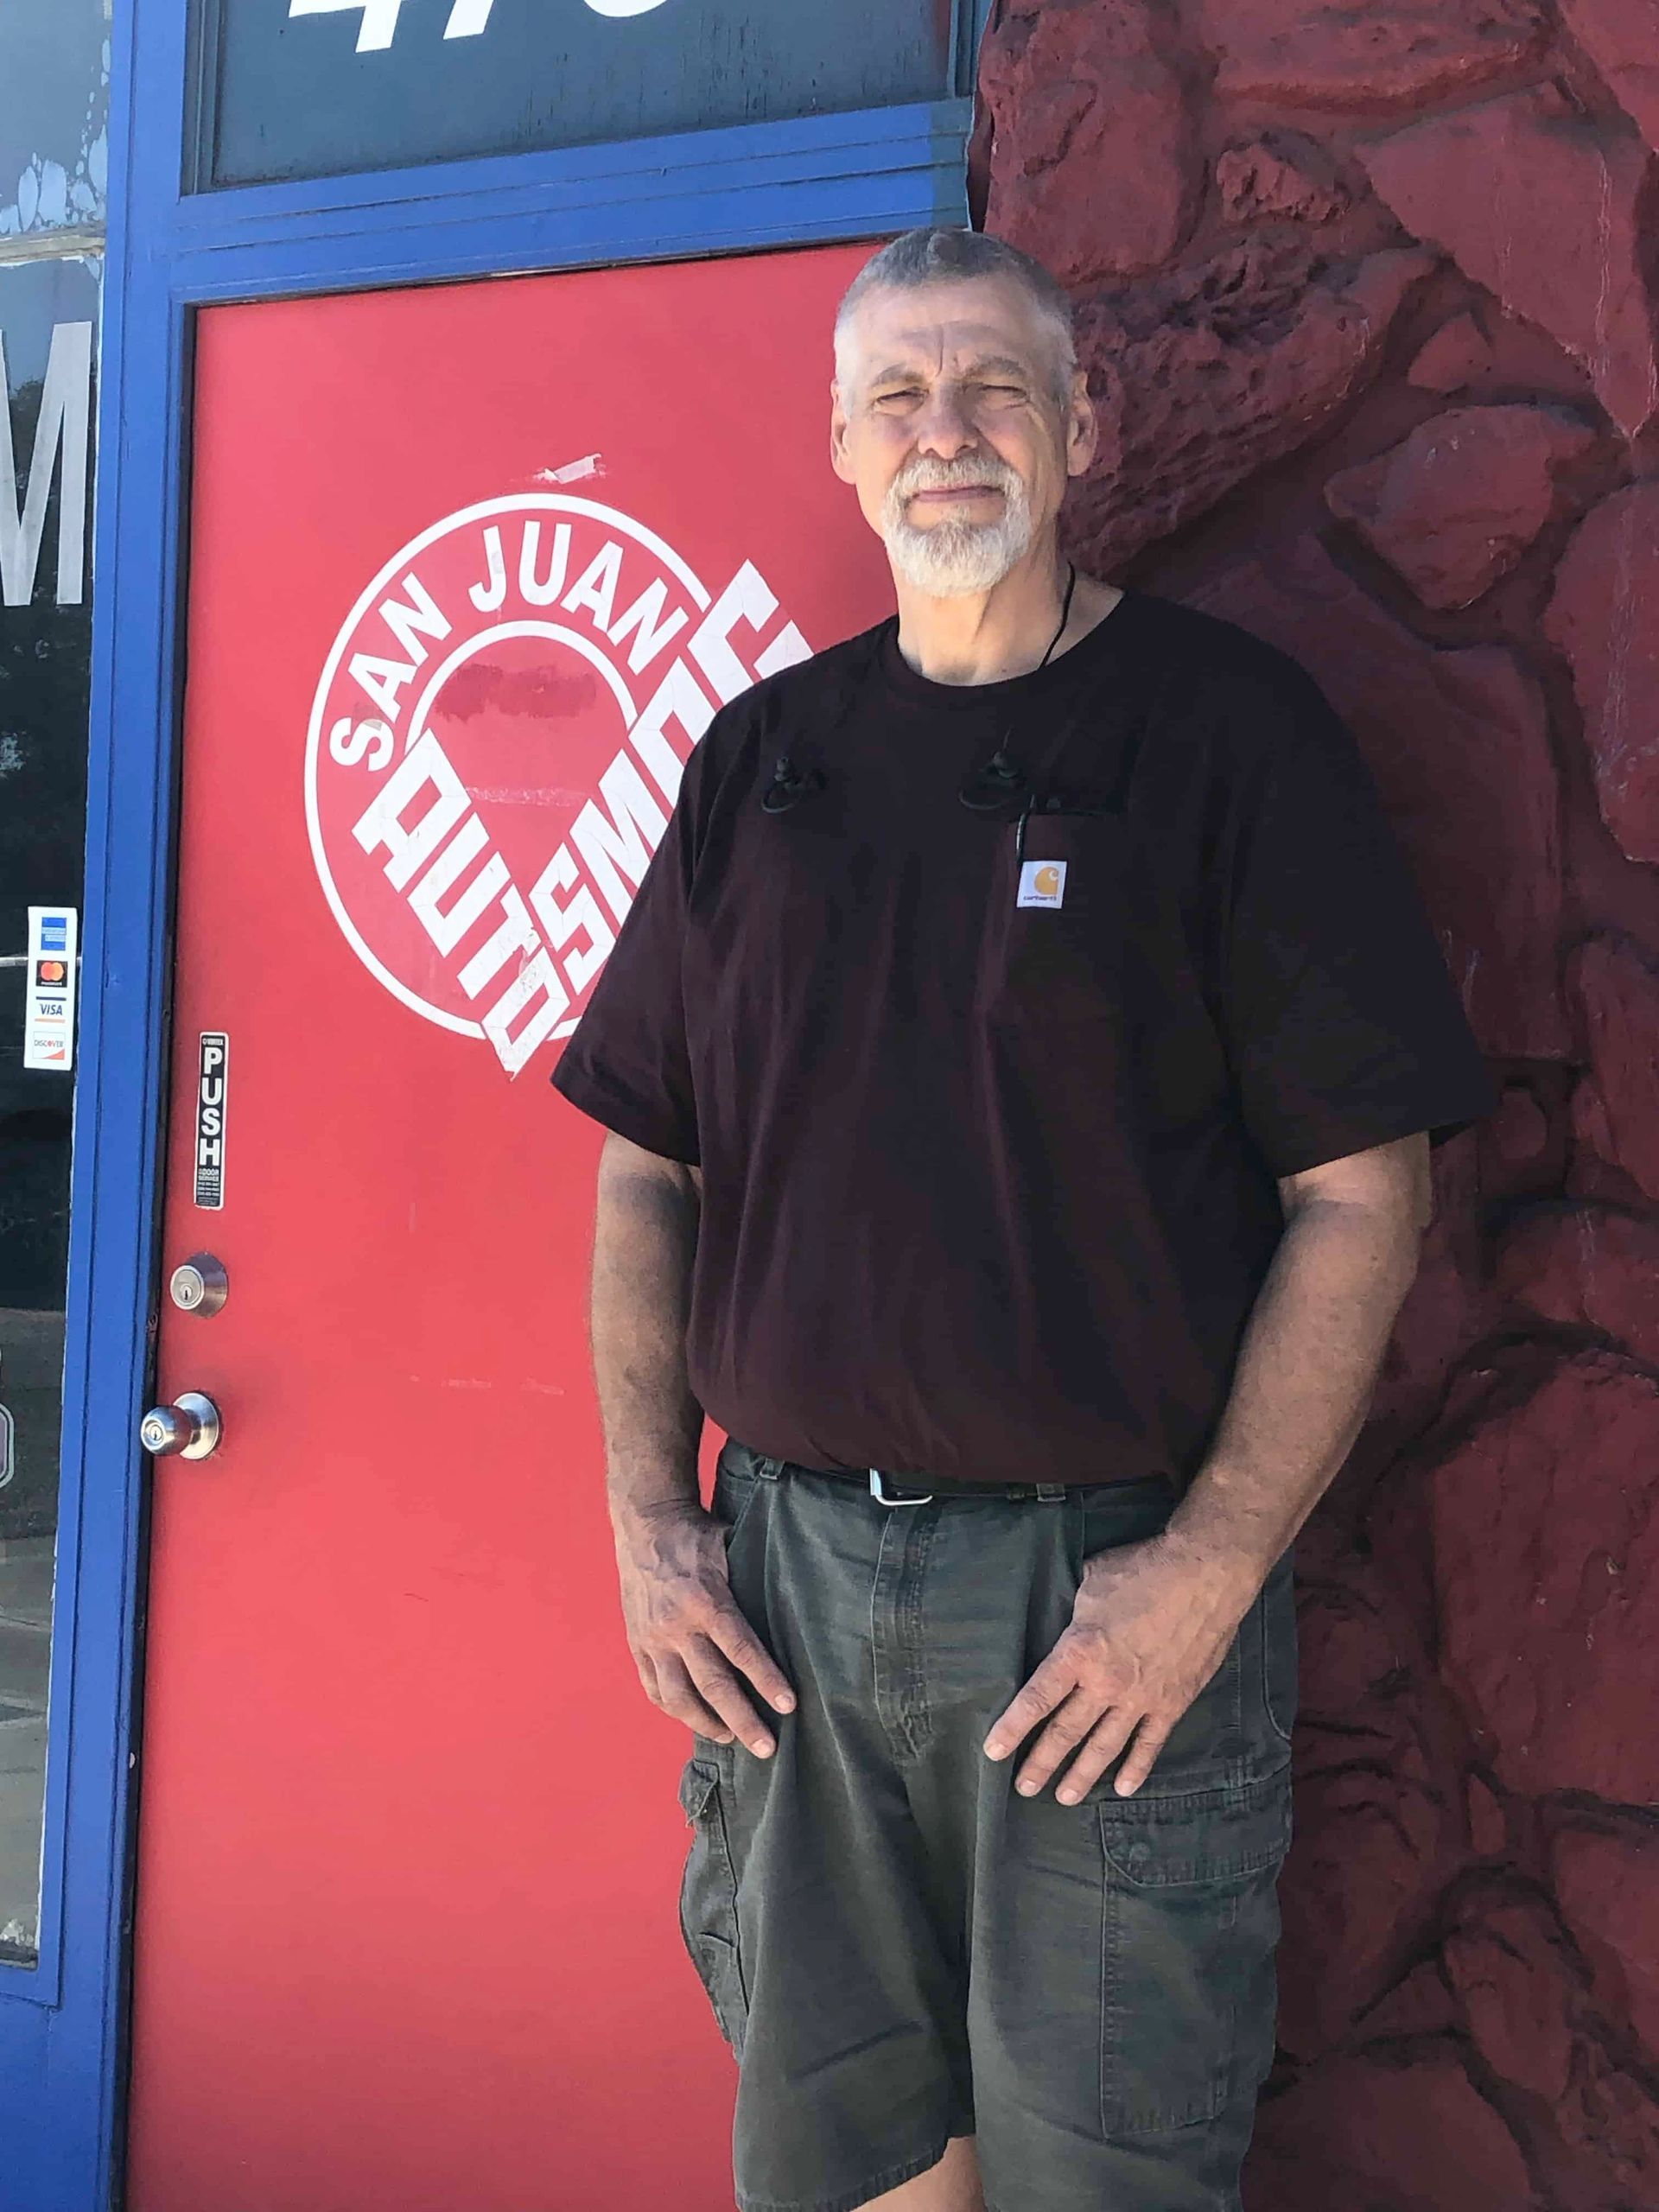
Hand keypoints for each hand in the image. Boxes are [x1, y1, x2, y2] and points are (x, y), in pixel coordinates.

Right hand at [614, 1500, 794, 1756]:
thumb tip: (794, 1608)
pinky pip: (654, 1687)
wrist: (646, 1523)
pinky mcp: (637, 1644)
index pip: (741, 1649)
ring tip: (731, 1737)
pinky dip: (674, 1709)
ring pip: (679, 1696)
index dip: (766, 1680)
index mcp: (706, 1600)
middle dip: (743, 1719)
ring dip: (707, 1723)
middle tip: (766, 1748)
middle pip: (712, 1684)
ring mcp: (653, 1638)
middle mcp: (677, 1625)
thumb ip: (752, 1584)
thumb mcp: (731, 1550)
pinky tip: (693, 1719)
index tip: (788, 1706)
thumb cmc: (698, 1536)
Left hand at [983, 1527, 1259, 1800]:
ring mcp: (1141, 1698)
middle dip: (1042, 1762)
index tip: (993, 1752)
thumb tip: (1062, 1614)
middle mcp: (1106, 1683)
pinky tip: (1124, 1788)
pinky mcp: (1172, 1702)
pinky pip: (1151, 1744)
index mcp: (1079, 1651)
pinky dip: (1137, 1768)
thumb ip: (1071, 1607)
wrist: (1205, 1576)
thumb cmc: (1144, 1570)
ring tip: (1064, 1798)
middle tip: (1024, 1788)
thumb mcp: (1091, 1581)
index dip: (1012, 1728)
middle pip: (1066, 1732)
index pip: (1037, 1698)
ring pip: (1104, 1747)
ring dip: (1082, 1775)